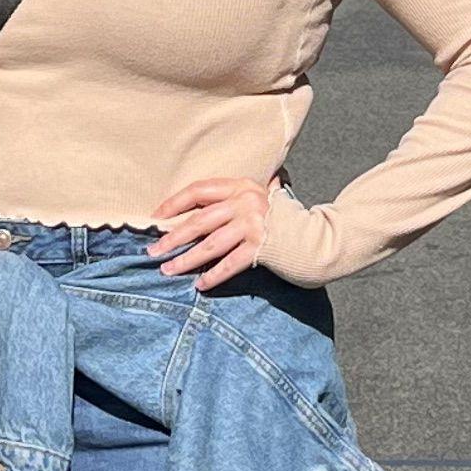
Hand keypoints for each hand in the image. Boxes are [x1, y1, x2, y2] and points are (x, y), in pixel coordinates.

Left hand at [152, 173, 281, 291]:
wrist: (316, 239)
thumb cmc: (285, 220)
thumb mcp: (263, 198)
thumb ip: (239, 194)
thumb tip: (204, 199)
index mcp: (242, 186)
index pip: (199, 190)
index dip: (174, 203)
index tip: (156, 217)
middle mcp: (246, 201)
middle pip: (199, 220)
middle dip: (173, 237)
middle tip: (154, 251)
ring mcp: (253, 224)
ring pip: (210, 244)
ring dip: (186, 259)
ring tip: (168, 270)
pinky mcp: (260, 247)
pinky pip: (229, 264)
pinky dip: (213, 276)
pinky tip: (201, 285)